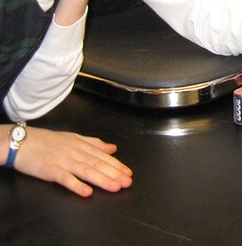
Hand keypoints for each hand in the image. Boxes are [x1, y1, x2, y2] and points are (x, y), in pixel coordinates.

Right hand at [11, 125, 132, 196]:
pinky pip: (66, 179)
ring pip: (87, 171)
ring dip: (102, 180)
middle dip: (114, 174)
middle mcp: (76, 153)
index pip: (103, 157)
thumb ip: (95, 143)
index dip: (117, 165)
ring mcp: (64, 161)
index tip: (128, 173)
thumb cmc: (48, 141)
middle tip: (127, 182)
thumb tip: (113, 148)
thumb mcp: (74, 137)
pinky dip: (77, 185)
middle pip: (98, 164)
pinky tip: (87, 192)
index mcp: (82, 145)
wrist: (24, 142)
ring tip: (115, 187)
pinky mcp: (51, 170)